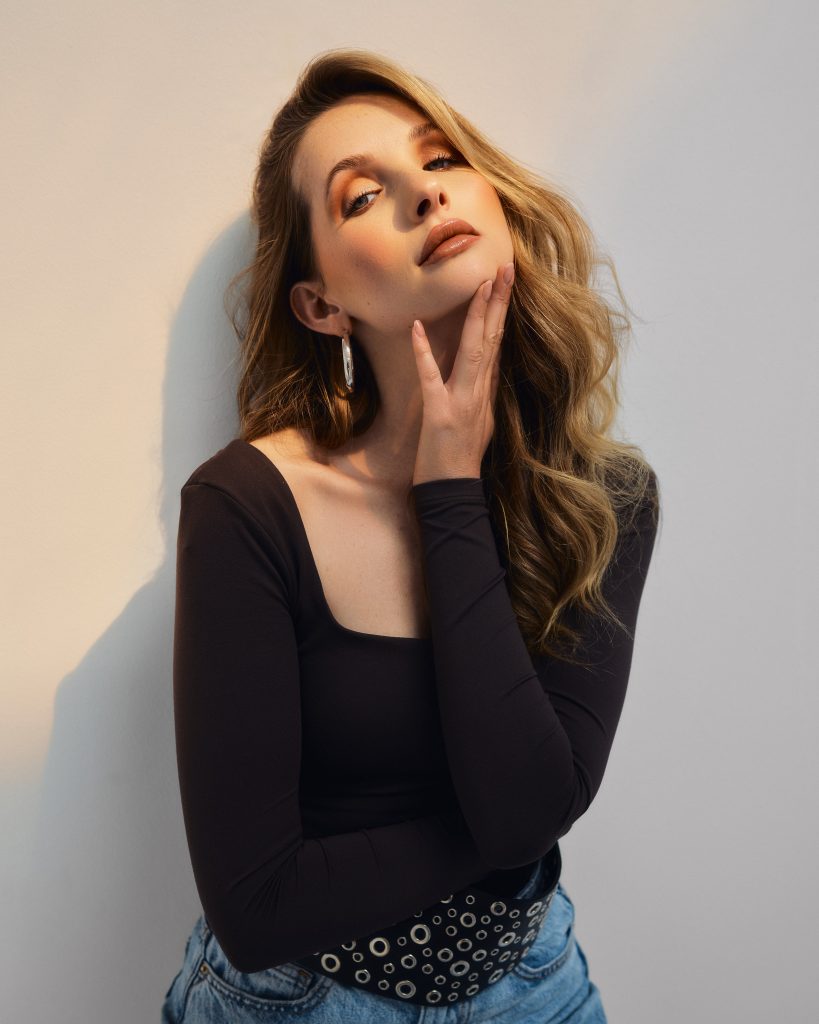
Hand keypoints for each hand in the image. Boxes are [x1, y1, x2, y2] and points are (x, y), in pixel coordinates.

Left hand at [410, 261, 513, 485]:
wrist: (454, 492)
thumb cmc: (463, 459)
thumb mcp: (482, 421)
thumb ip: (485, 391)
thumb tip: (490, 366)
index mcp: (487, 392)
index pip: (498, 343)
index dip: (502, 311)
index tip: (506, 280)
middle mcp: (480, 392)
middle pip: (493, 340)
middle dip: (499, 302)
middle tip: (506, 268)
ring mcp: (461, 402)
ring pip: (473, 352)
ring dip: (477, 317)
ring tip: (481, 285)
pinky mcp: (440, 414)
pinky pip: (431, 378)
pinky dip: (424, 353)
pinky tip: (416, 327)